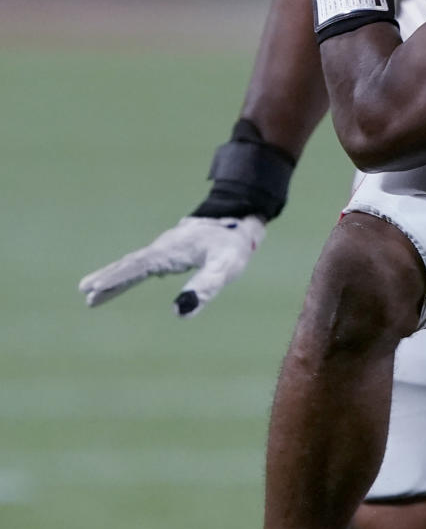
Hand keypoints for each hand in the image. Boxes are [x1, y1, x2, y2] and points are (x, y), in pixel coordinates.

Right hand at [79, 215, 264, 317]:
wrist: (239, 216)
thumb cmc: (232, 244)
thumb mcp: (225, 268)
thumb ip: (205, 287)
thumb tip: (179, 312)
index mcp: (170, 252)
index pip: (138, 267)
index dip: (117, 278)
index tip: (95, 287)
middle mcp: (162, 248)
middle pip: (129, 264)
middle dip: (107, 278)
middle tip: (84, 291)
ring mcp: (165, 248)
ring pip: (133, 263)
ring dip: (113, 276)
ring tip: (91, 291)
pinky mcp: (171, 250)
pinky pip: (143, 263)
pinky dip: (128, 272)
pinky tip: (122, 280)